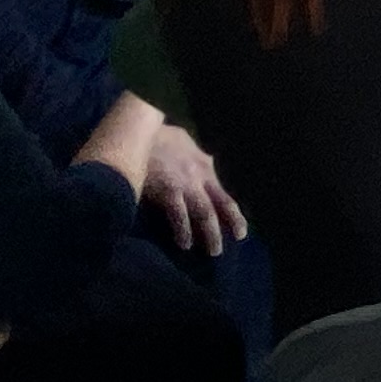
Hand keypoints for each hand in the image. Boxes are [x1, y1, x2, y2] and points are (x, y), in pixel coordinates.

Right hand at [138, 121, 246, 253]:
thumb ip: (197, 157)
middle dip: (225, 228)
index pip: (224, 196)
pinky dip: (183, 230)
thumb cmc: (159, 136)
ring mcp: (185, 184)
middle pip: (218, 207)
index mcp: (204, 167)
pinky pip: (178, 215)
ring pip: (204, 213)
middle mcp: (200, 177)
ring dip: (209, 234)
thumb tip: (207, 161)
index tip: (240, 233)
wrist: (140, 130)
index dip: (233, 216)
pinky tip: (184, 243)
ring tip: (212, 251)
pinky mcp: (168, 189)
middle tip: (224, 249)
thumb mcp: (185, 142)